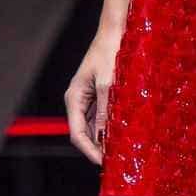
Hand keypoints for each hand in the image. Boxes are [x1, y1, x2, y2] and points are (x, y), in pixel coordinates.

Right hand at [64, 25, 122, 165]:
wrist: (116, 32)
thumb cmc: (109, 53)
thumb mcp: (108, 84)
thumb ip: (105, 110)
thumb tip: (104, 134)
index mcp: (74, 97)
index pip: (77, 133)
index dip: (89, 151)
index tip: (103, 163)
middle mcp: (78, 100)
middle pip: (84, 132)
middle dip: (97, 148)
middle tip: (115, 162)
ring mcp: (89, 98)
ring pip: (94, 126)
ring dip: (105, 139)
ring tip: (120, 152)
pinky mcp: (99, 95)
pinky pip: (102, 117)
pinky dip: (110, 127)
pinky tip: (121, 135)